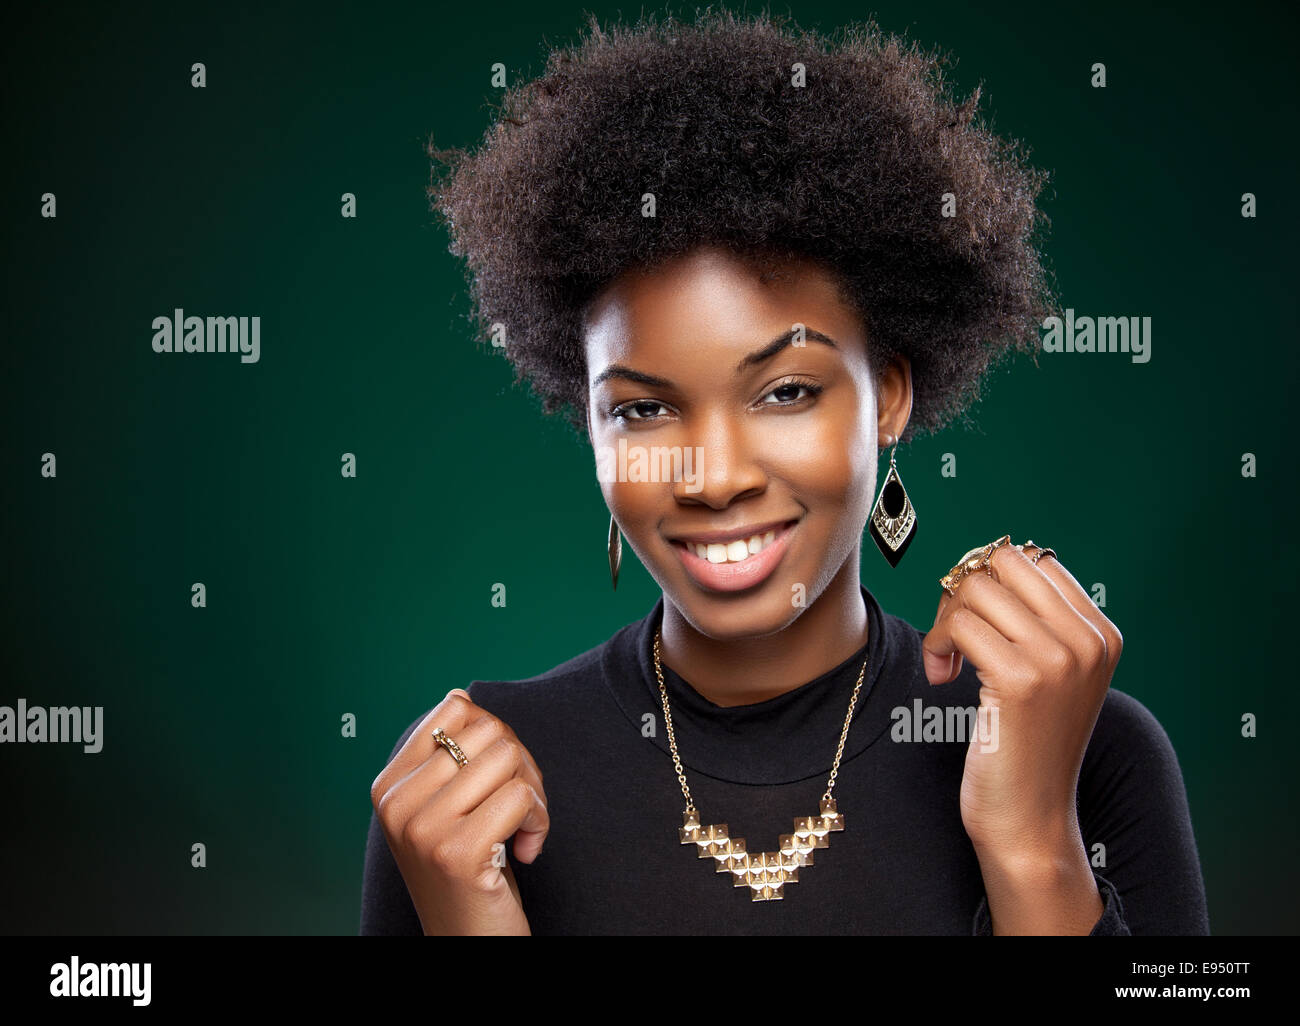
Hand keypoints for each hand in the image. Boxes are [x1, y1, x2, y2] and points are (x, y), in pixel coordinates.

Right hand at [370, 690, 548, 935]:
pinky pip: (522, 797)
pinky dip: (539, 823)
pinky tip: (525, 852)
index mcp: (389, 785)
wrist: (469, 943)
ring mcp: (422, 828)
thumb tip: (460, 694)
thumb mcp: (447, 809)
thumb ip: (451, 757)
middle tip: (519, 809)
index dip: (496, 736)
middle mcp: (396, 803)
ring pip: (509, 759)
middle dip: (521, 765)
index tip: (497, 778)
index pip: (456, 709)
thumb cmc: (470, 872)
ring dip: (534, 796)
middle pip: (489, 731)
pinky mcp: (456, 852)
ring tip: (521, 831)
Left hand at [921, 543, 1122, 861]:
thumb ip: (1036, 621)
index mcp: (1101, 633)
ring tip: (948, 661)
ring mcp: (1059, 658)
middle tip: (955, 637)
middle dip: (964, 591)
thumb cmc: (1026, 744)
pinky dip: (937, 647)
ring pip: (974, 590)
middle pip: (1002, 562)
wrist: (1031, 818)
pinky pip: (958, 626)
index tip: (978, 625)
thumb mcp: (1051, 675)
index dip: (989, 582)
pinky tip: (943, 678)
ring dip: (944, 621)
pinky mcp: (1022, 680)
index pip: (1033, 560)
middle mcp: (1088, 640)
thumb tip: (989, 559)